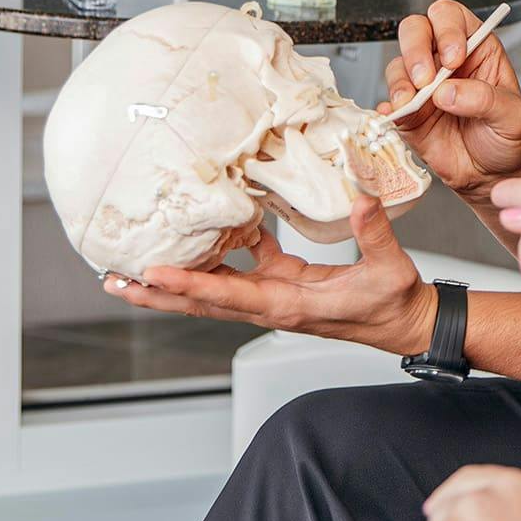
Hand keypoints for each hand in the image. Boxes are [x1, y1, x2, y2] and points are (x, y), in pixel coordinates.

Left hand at [106, 195, 437, 355]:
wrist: (405, 321)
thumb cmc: (395, 303)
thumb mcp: (390, 268)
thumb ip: (373, 233)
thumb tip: (360, 199)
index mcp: (290, 305)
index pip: (229, 296)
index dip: (189, 286)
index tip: (153, 276)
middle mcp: (273, 303)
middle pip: (202, 302)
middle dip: (158, 294)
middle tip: (115, 280)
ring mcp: (276, 294)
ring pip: (215, 287)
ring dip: (177, 278)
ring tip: (138, 264)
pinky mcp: (287, 282)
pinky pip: (245, 266)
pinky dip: (224, 249)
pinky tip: (211, 227)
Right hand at [381, 0, 520, 203]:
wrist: (493, 175)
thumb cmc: (508, 138)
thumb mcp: (514, 117)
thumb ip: (486, 100)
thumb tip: (449, 92)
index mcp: (476, 50)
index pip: (452, 18)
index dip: (447, 29)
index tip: (453, 57)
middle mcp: (445, 62)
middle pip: (417, 30)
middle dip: (416, 49)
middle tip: (427, 78)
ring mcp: (423, 87)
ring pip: (398, 65)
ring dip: (401, 81)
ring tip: (413, 103)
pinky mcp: (408, 113)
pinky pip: (388, 102)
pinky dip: (387, 107)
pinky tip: (396, 115)